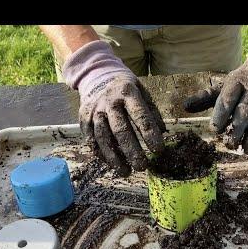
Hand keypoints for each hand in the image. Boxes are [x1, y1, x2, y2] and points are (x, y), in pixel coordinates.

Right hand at [63, 41, 164, 175]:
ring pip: (103, 138)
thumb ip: (152, 111)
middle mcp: (109, 102)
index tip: (159, 150)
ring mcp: (94, 111)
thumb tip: (163, 132)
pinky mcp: (84, 120)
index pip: (140, 115)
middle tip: (143, 167)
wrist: (96, 76)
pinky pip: (92, 140)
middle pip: (120, 129)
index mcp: (127, 93)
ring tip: (126, 172)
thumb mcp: (142, 91)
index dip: (150, 134)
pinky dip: (102, 155)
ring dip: (115, 158)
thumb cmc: (125, 89)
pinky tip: (112, 164)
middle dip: (132, 150)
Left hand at [183, 29, 247, 155]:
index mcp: (237, 82)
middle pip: (246, 111)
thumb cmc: (243, 81)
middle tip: (230, 145)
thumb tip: (184, 106)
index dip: (220, 115)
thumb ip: (205, 97)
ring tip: (246, 151)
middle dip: (238, 129)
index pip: (227, 99)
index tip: (214, 130)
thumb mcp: (224, 85)